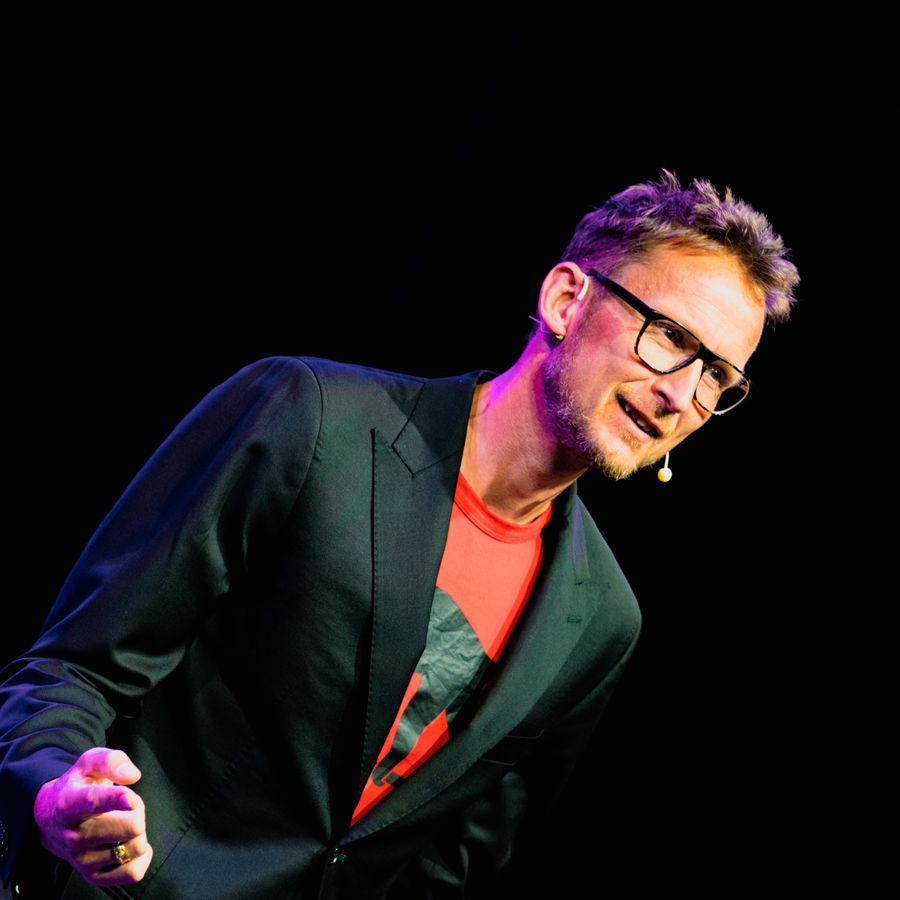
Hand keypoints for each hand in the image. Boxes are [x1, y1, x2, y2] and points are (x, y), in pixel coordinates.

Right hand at [33, 747, 152, 886]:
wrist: (54, 818)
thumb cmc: (80, 785)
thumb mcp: (90, 762)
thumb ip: (112, 761)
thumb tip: (132, 776)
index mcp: (70, 803)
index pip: (93, 803)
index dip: (115, 800)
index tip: (130, 798)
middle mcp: (73, 835)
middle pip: (130, 826)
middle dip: (138, 810)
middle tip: (127, 805)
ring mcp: (82, 859)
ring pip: (135, 847)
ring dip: (139, 832)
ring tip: (123, 822)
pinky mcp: (93, 876)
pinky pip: (133, 872)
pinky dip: (142, 857)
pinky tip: (130, 843)